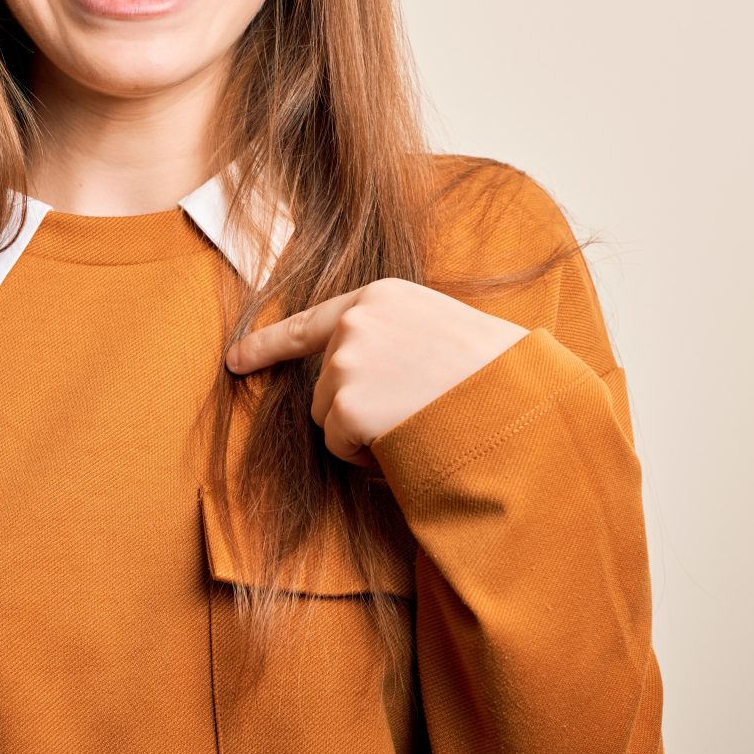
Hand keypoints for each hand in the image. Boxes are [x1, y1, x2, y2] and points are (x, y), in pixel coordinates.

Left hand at [224, 278, 527, 467]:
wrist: (519, 402)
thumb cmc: (493, 374)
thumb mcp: (440, 329)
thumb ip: (393, 337)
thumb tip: (358, 366)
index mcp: (381, 297)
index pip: (309, 322)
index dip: (266, 345)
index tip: (234, 361)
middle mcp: (355, 322)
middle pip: (322, 383)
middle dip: (355, 408)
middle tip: (414, 409)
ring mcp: (346, 362)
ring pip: (328, 418)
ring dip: (362, 432)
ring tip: (417, 421)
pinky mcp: (345, 405)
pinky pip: (339, 446)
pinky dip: (366, 456)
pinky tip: (408, 438)